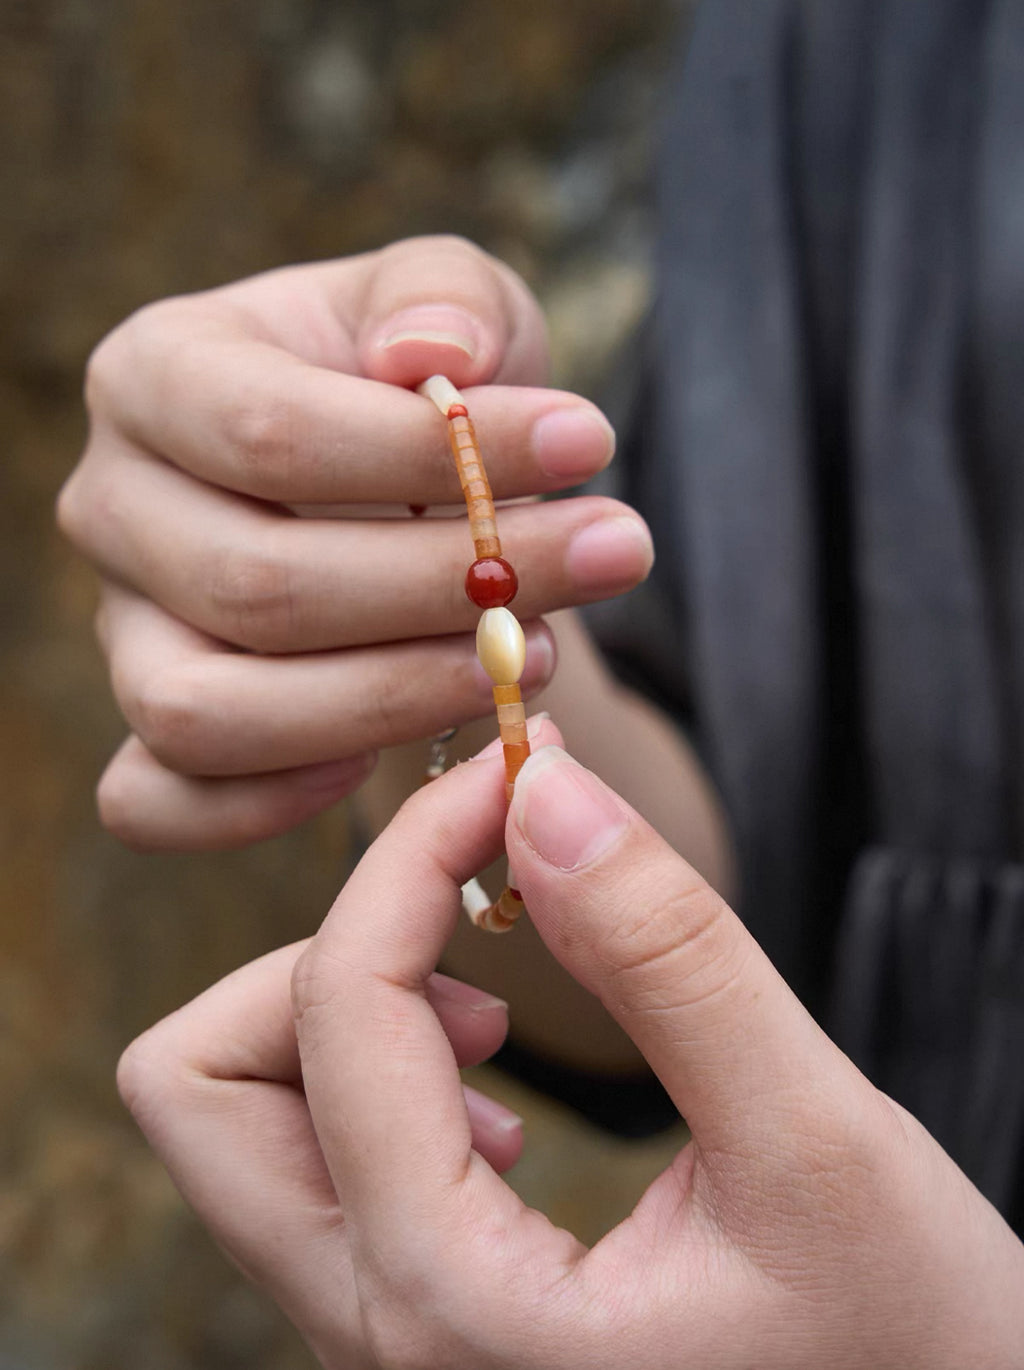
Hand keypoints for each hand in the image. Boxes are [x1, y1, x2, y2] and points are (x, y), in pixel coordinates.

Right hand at [58, 237, 647, 848]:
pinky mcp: (145, 729)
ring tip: (537, 657)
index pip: (270, 434)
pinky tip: (415, 747)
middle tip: (607, 556)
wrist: (397, 486)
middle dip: (451, 588)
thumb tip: (429, 355)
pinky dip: (273, 804)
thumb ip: (445, 298)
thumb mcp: (450, 302)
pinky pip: (158, 802)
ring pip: (210, 713)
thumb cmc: (418, 384)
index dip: (433, 456)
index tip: (590, 444)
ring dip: (393, 701)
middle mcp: (114, 507)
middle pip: (256, 586)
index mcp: (156, 375)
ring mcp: (121, 630)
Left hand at [118, 724, 1023, 1368]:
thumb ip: (669, 957)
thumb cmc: (912, 1342)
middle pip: (201, 1085)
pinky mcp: (418, 1322)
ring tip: (495, 1005)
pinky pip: (314, 1164)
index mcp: (450, 1309)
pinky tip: (499, 1086)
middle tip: (472, 912)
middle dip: (325, 950)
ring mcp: (384, 1340)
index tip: (513, 779)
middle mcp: (377, 1340)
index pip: (338, 1010)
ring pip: (242, 1123)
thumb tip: (540, 791)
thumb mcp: (814, 1142)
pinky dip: (377, 1073)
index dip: (413, 854)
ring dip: (345, 1011)